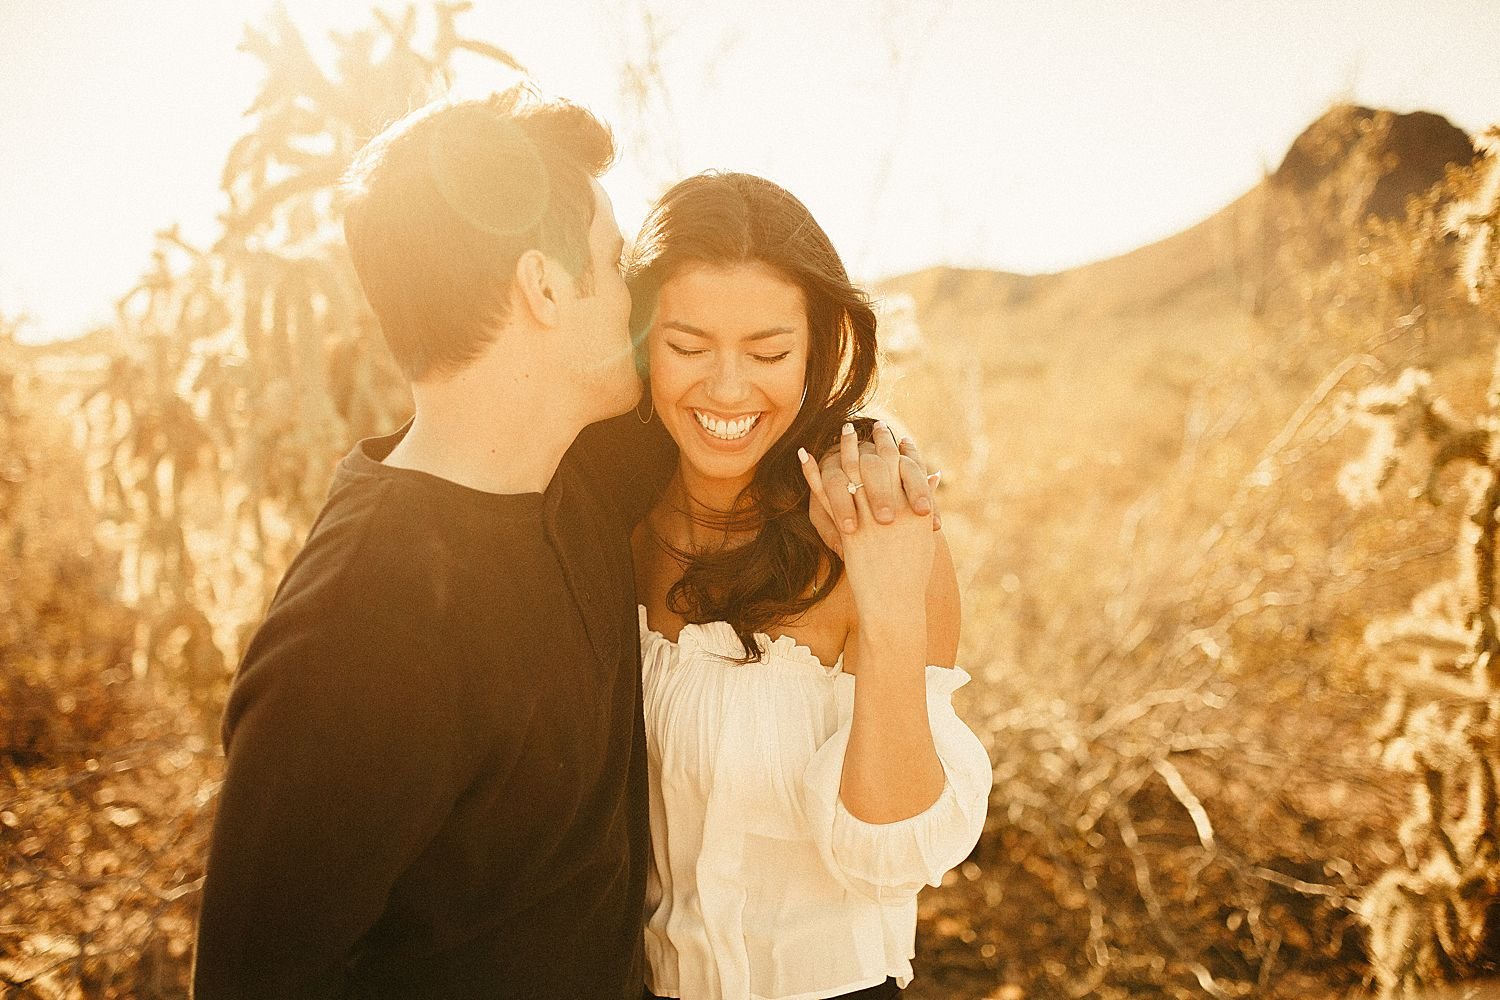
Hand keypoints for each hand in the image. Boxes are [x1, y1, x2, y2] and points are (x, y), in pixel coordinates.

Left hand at [800, 421, 934, 613]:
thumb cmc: (912, 572)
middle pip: (882, 462)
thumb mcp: (924, 535)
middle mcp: (894, 507)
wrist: (894, 602)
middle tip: (873, 424)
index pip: (908, 466)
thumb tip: (935, 475)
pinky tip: (805, 455)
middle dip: (878, 440)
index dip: (901, 447)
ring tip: (845, 428)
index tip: (897, 434)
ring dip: (848, 447)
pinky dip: (813, 473)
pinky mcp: (848, 529)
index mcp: (915, 507)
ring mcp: (869, 517)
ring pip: (854, 472)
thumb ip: (926, 502)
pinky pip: (825, 494)